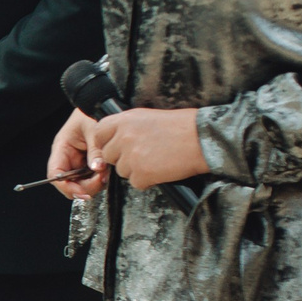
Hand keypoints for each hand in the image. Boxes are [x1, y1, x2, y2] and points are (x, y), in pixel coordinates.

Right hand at [48, 110, 109, 199]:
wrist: (102, 103)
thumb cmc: (92, 112)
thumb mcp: (95, 130)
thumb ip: (96, 150)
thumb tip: (97, 169)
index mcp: (62, 147)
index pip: (55, 174)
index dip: (66, 186)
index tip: (81, 193)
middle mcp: (67, 156)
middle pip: (68, 183)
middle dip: (84, 186)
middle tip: (100, 180)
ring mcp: (78, 160)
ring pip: (80, 183)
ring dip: (92, 184)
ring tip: (104, 174)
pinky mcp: (88, 162)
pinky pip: (90, 177)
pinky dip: (98, 178)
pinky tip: (105, 172)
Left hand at [87, 108, 208, 189]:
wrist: (202, 139)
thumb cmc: (182, 126)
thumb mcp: (147, 117)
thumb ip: (127, 127)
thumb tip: (114, 137)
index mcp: (124, 120)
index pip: (99, 134)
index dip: (106, 142)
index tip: (116, 146)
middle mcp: (123, 137)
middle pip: (108, 155)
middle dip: (121, 158)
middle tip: (142, 154)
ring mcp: (131, 156)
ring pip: (121, 171)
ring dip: (135, 170)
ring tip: (156, 160)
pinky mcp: (141, 173)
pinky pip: (136, 183)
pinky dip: (147, 180)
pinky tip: (161, 170)